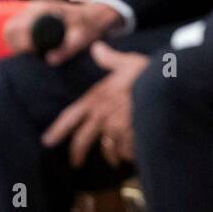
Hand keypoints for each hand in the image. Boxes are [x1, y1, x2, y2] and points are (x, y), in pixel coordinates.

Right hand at [2, 0, 123, 65]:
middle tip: (31, 55)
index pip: (17, 28)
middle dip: (15, 46)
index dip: (21, 45)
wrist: (93, 15)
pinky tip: (32, 48)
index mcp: (43, 11)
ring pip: (10, 28)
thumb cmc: (88, 26)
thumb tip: (50, 60)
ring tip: (33, 52)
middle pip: (9, 28)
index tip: (33, 54)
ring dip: (16, 44)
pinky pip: (17, 27)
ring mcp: (32, 9)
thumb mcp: (81, 39)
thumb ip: (67, 50)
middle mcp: (34, 7)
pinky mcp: (32, 14)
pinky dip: (19, 40)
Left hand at [42, 43, 148, 166]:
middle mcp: (102, 115)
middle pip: (83, 140)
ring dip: (112, 156)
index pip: (70, 116)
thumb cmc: (147, 72)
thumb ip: (110, 59)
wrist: (165, 86)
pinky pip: (126, 152)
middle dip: (77, 154)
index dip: (57, 130)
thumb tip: (97, 48)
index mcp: (97, 98)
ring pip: (108, 149)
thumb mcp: (127, 62)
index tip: (47, 141)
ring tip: (115, 159)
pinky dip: (129, 154)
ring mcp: (116, 127)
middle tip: (76, 164)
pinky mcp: (131, 137)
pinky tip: (134, 154)